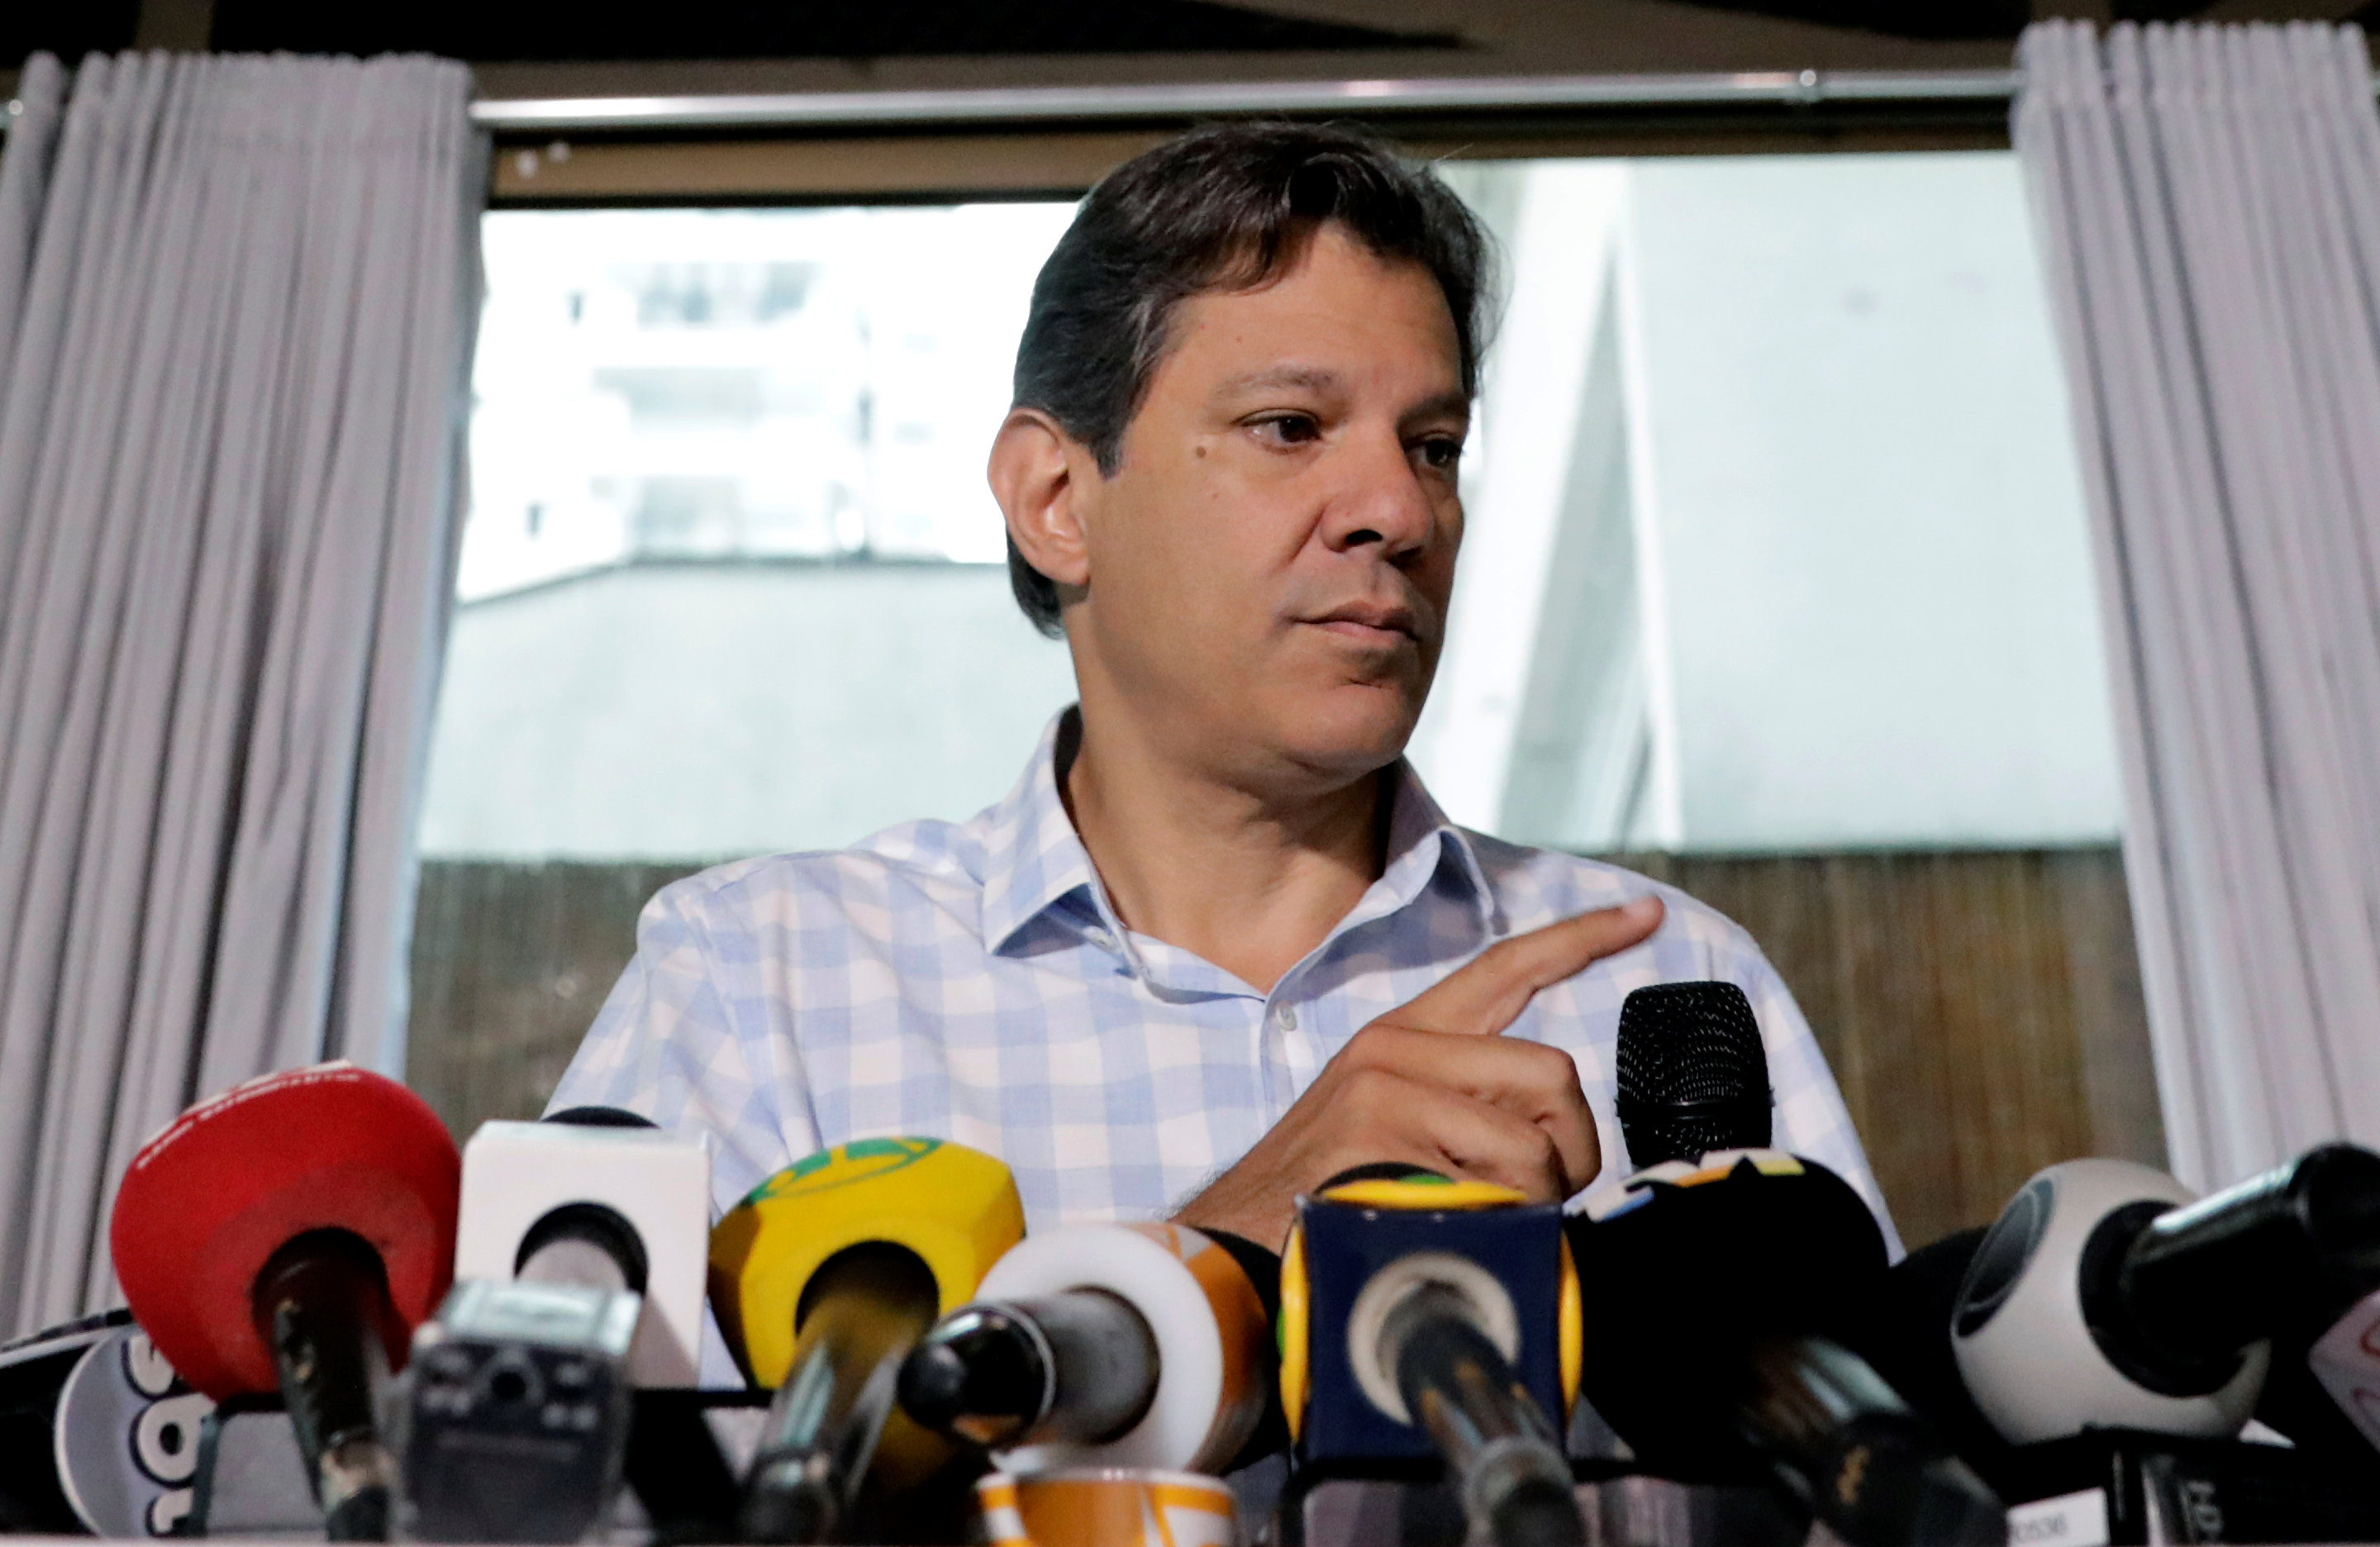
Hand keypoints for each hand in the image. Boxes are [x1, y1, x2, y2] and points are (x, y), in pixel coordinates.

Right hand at [1173, 895, 1663, 1247]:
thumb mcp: (1394, 1133)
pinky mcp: (1381, 1130)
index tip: (1644, 912)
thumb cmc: (1324, 1205)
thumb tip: (1551, 1134)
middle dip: (1569, 1148)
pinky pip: (1500, 1182)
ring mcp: (1385, 1085)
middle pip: (1551, 1071)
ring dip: (1535, 1202)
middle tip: (1536, 1197)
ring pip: (1535, 1141)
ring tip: (1483, 1226)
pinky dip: (1500, 1224)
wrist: (1236, 1254)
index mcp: (1403, 1037)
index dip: (1582, 937)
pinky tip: (1451, 1236)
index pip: (1503, 968)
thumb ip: (1467, 1108)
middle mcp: (1395, 1045)